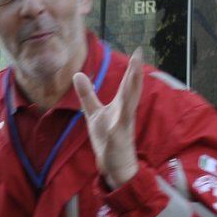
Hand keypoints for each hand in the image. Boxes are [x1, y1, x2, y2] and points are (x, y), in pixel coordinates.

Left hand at [74, 48, 142, 188]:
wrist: (115, 165)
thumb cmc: (107, 139)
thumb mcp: (94, 113)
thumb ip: (87, 94)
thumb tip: (78, 73)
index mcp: (121, 106)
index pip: (128, 84)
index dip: (133, 69)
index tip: (138, 51)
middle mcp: (125, 112)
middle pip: (132, 90)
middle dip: (135, 73)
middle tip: (139, 55)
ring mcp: (123, 125)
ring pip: (129, 104)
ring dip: (132, 89)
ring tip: (135, 73)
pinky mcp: (118, 138)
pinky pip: (119, 126)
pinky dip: (119, 119)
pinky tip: (120, 113)